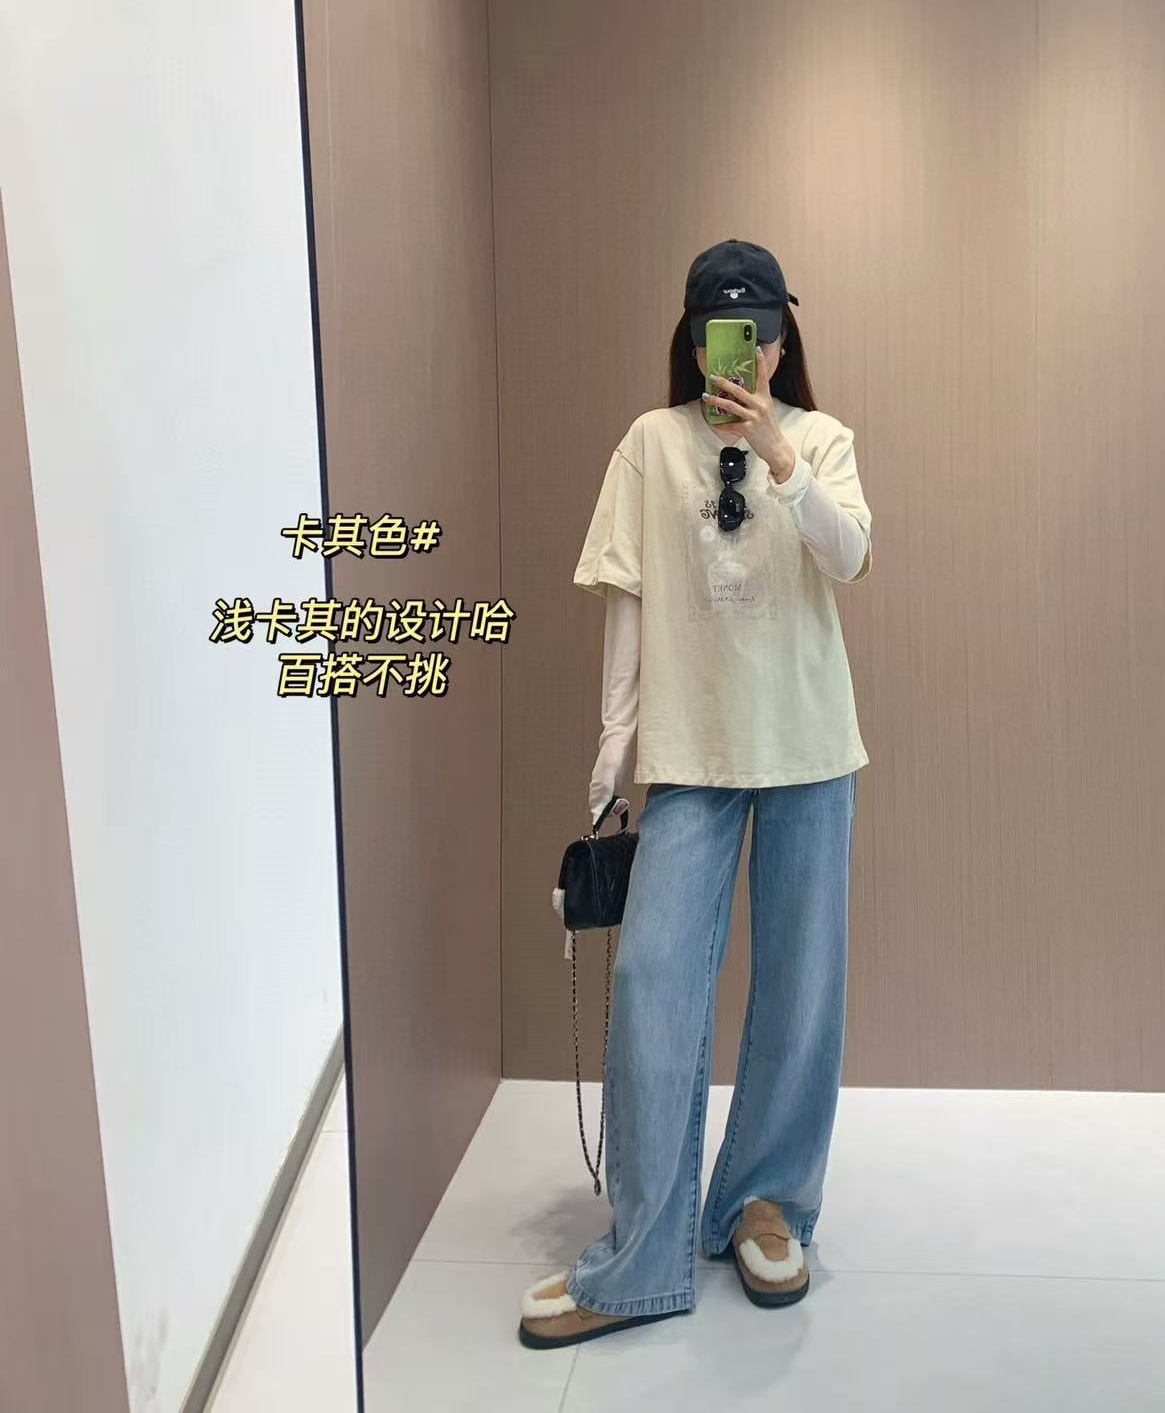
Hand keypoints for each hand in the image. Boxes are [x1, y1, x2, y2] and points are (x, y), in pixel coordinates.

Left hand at [702, 344, 796, 480]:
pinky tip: (713, 422)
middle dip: (724, 383)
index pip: (763, 376)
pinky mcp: (748, 429)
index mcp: (765, 397)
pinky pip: (730, 425)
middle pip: (739, 390)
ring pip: (731, 406)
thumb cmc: (769, 428)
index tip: (755, 349)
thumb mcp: (766, 410)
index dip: (760, 362)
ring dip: (716, 401)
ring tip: (706, 396)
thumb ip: (756, 401)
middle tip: (713, 377)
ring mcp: (754, 417)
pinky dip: (720, 424)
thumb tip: (740, 394)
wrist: (775, 447)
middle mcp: (760, 405)